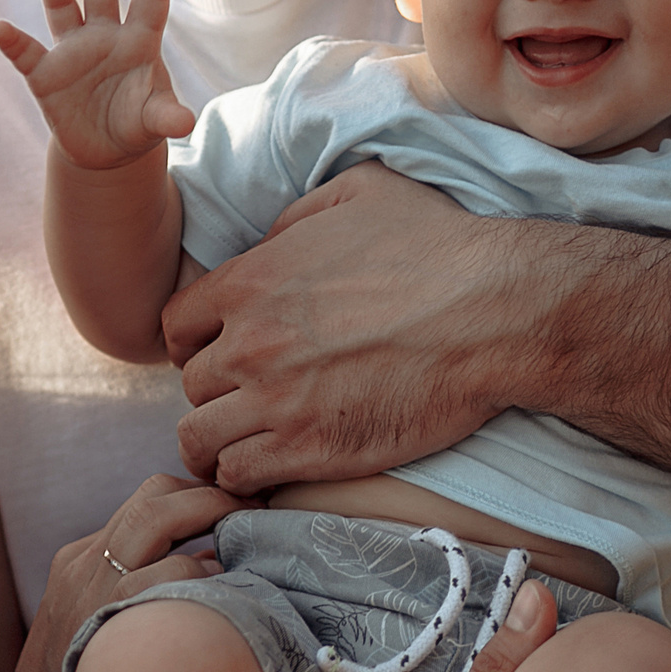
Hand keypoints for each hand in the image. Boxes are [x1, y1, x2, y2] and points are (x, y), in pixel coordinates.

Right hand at [0, 0, 194, 170]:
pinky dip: (12, 42)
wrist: (104, 147)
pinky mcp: (45, 74)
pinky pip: (26, 54)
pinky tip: (0, 29)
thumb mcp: (153, 121)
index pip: (150, 4)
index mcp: (138, 41)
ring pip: (63, 10)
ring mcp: (72, 51)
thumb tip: (185, 124)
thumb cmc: (136, 123)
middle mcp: (104, 35)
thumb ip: (166, 117)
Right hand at [6, 473, 254, 671]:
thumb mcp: (96, 634)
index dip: (198, 497)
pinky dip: (212, 575)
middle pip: (157, 494)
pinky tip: (238, 600)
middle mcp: (83, 564)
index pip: (147, 500)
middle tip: (262, 510)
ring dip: (218, 521)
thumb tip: (214, 571)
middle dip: (216, 494)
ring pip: (165, 517)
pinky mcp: (110, 617)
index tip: (240, 509)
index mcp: (78, 561)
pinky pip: (177, 572)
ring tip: (258, 545)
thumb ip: (138, 595)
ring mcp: (93, 588)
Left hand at [163, 160, 533, 490]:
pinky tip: (268, 474)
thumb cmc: (438, 247)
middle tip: (247, 402)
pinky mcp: (309, 449)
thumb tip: (266, 243)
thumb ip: (295, 216)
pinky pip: (238, 475)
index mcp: (251, 281)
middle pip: (191, 384)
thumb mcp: (359, 192)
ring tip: (246, 446)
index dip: (194, 343)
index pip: (176, 324)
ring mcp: (276, 400)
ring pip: (200, 438)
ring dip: (218, 443)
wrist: (494, 312)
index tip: (219, 356)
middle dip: (215, 393)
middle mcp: (250, 342)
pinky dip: (243, 479)